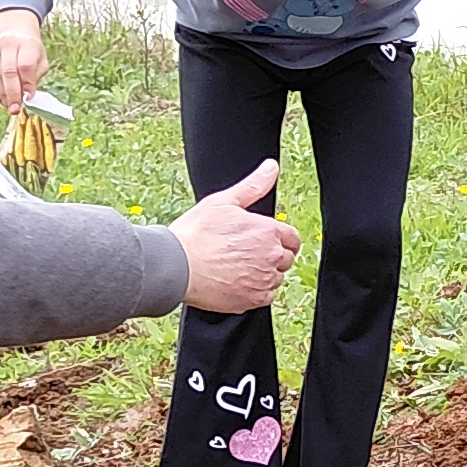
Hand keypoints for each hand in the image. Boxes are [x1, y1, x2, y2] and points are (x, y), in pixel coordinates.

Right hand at [0, 10, 48, 112]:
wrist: (13, 33)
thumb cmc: (31, 51)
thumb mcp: (41, 60)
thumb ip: (35, 76)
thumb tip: (27, 96)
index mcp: (27, 43)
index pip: (25, 66)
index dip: (27, 83)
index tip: (29, 98)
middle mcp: (7, 44)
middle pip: (8, 72)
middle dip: (12, 94)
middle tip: (15, 109)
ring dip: (2, 95)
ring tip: (9, 106)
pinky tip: (2, 98)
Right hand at [169, 160, 301, 314]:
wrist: (175, 267)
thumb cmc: (196, 234)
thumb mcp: (223, 202)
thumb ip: (253, 186)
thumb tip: (271, 167)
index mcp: (268, 231)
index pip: (291, 238)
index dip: (278, 239)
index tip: (261, 241)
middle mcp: (272, 256)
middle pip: (285, 258)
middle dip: (270, 256)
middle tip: (243, 254)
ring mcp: (264, 280)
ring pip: (275, 278)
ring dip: (262, 274)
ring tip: (234, 267)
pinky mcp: (253, 299)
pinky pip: (265, 296)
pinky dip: (254, 291)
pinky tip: (234, 282)